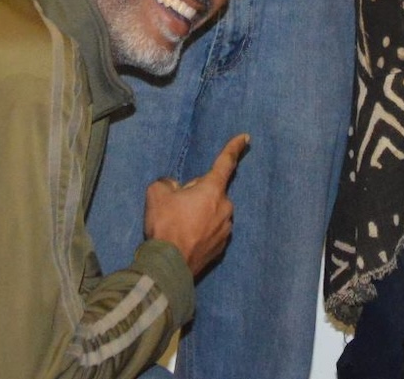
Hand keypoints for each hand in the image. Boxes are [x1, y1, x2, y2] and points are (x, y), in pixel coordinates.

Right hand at [143, 133, 248, 277]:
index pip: (225, 163)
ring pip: (213, 213)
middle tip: (177, 207)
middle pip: (212, 192)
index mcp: (213, 190)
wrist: (169, 265)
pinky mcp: (222, 248)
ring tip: (179, 227)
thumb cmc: (166, 225)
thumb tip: (174, 188)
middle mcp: (225, 208)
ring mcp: (226, 230)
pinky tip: (186, 239)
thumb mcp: (157, 193)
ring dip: (200, 214)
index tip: (246, 138)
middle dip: (198, 195)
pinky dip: (201, 231)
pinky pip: (212, 231)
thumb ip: (168, 183)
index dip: (234, 148)